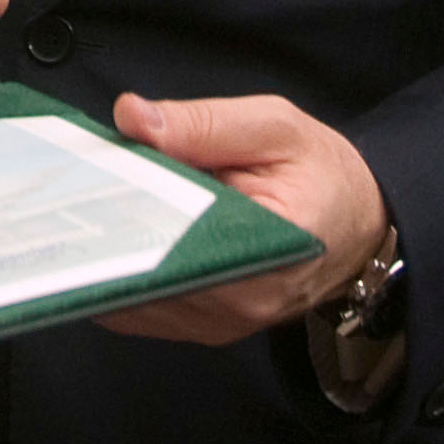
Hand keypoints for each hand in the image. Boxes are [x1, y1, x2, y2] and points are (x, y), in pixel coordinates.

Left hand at [96, 92, 388, 345]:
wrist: (359, 223)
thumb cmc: (324, 175)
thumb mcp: (275, 127)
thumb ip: (203, 123)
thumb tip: (133, 117)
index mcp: (272, 248)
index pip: (178, 233)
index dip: (128, 205)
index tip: (95, 176)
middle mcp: (243, 300)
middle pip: (149, 269)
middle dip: (112, 227)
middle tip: (84, 183)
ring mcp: (222, 323)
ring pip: (138, 295)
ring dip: (113, 252)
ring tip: (96, 203)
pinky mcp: (207, 327)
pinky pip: (143, 308)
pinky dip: (125, 271)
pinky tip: (116, 234)